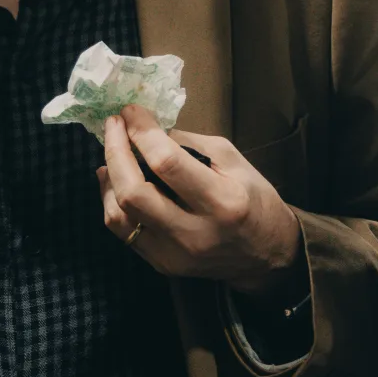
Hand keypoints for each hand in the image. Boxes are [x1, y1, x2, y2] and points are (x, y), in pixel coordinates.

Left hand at [99, 106, 303, 295]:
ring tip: (112, 154)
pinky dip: (112, 203)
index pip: (167, 163)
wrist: (268, 254)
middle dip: (115, 151)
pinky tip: (114, 182)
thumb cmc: (255, 199)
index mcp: (222, 201)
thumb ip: (189, 145)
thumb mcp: (234, 160)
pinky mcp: (163, 265)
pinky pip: (124, 233)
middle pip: (134, 192)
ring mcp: (175, 254)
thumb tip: (149, 131)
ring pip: (119, 216)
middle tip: (114, 125)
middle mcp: (195, 232)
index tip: (130, 111)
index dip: (142, 132)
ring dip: (109, 178)